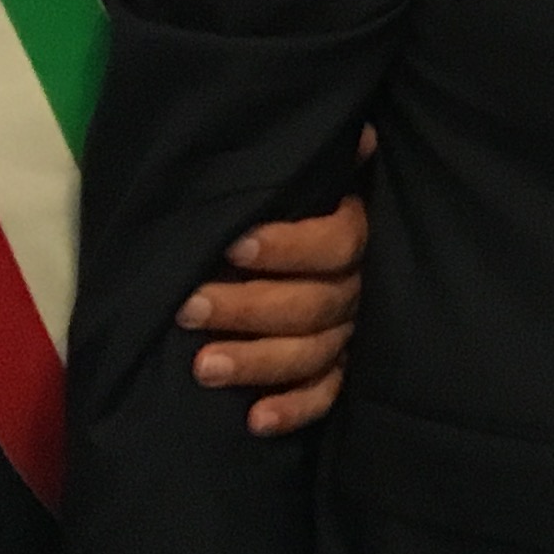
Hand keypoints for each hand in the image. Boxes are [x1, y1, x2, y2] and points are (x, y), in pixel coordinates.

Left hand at [181, 144, 371, 437]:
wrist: (351, 251)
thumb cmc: (316, 204)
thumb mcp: (331, 175)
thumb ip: (335, 160)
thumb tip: (359, 132)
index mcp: (363, 233)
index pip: (337, 242)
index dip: (289, 246)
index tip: (234, 245)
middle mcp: (363, 288)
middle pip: (314, 305)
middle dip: (249, 308)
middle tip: (191, 308)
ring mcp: (354, 334)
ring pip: (313, 353)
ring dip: (259, 362)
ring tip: (203, 367)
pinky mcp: (343, 371)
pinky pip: (326, 396)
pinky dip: (295, 410)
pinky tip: (255, 421)